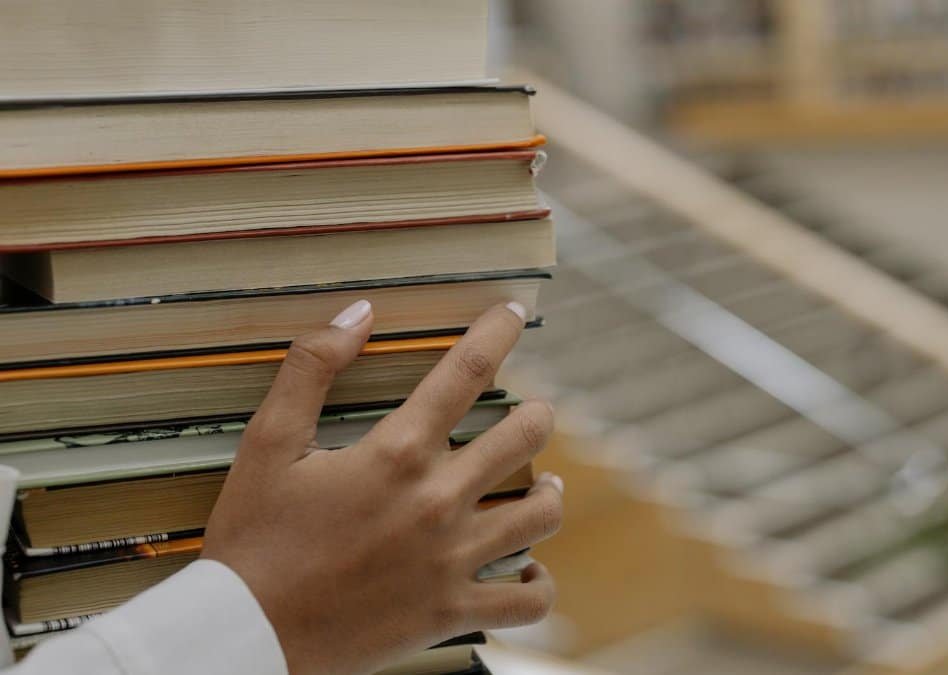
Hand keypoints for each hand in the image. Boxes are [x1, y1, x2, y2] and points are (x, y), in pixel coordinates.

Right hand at [202, 300, 561, 674]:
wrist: (244, 635)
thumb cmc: (254, 537)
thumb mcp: (267, 442)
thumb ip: (311, 368)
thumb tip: (359, 313)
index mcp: (397, 452)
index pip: (466, 371)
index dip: (497, 331)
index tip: (513, 313)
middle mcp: (437, 500)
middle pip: (524, 434)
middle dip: (537, 414)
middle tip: (532, 413)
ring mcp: (452, 559)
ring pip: (541, 514)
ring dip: (549, 492)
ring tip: (542, 484)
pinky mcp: (452, 610)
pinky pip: (527, 601)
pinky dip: (539, 585)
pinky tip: (531, 570)